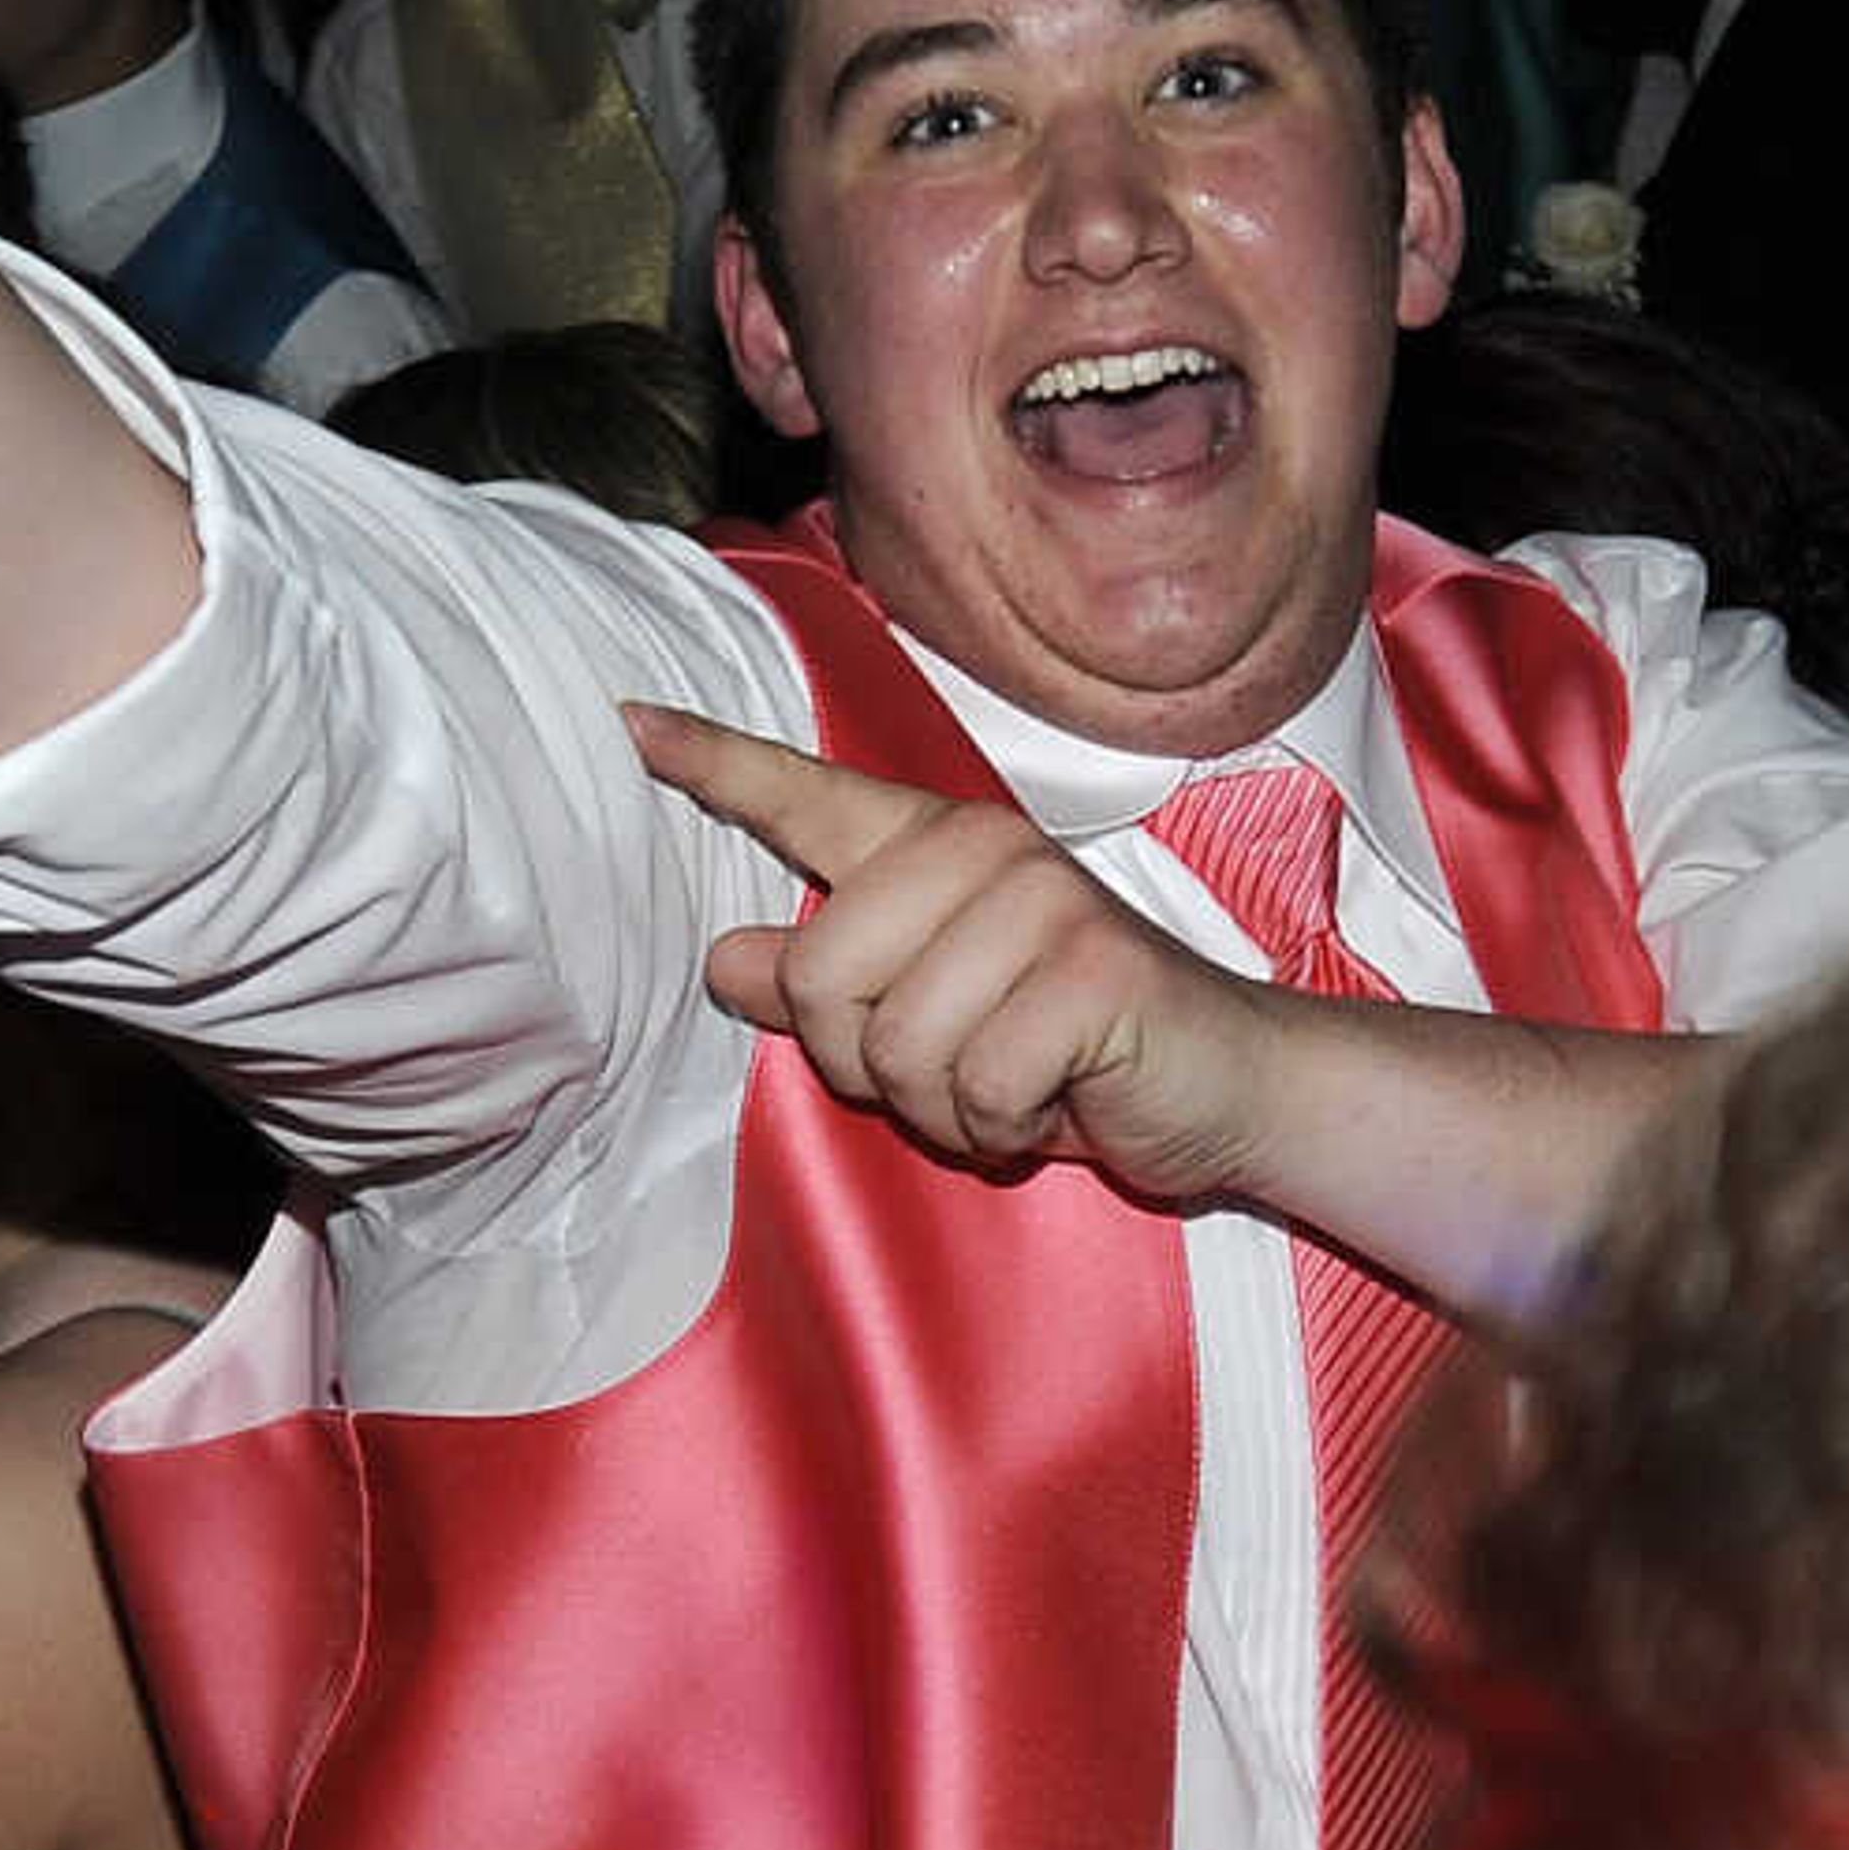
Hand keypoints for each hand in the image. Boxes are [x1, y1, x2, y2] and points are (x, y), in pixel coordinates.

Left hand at [628, 704, 1275, 1206]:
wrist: (1218, 1084)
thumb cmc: (1064, 1048)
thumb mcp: (925, 1018)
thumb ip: (822, 984)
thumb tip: (724, 959)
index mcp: (930, 847)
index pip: (805, 798)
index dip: (713, 767)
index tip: (629, 724)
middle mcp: (980, 852)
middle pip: (822, 977)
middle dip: (868, 1061)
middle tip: (953, 1068)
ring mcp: (1040, 904)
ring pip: (892, 1043)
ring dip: (943, 1104)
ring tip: (1009, 1083)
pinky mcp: (1089, 974)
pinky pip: (973, 1083)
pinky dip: (1001, 1124)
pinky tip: (1054, 1104)